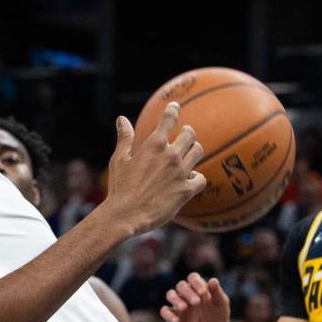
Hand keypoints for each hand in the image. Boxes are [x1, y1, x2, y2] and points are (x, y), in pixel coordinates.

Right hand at [103, 107, 205, 236]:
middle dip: (188, 132)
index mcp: (154, 144)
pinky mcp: (186, 190)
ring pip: (198, 152)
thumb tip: (122, 119)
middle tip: (185, 134)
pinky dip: (197, 177)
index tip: (175, 106)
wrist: (126, 214)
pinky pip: (201, 178)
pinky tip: (191, 178)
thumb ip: (125, 137)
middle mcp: (170, 155)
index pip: (169, 119)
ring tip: (189, 154)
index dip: (173, 110)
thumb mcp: (119, 159)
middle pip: (190, 134)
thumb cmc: (120, 187)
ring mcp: (180, 172)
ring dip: (194, 151)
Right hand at [160, 273, 232, 321]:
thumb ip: (217, 292)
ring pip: (170, 294)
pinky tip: (176, 321)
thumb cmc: (219, 315)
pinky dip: (168, 315)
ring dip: (175, 299)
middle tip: (197, 302)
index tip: (203, 292)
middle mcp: (187, 293)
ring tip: (183, 308)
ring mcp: (180, 304)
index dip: (196, 282)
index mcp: (198, 287)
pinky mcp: (175, 317)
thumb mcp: (221, 303)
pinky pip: (165, 312)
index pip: (193, 277)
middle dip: (187, 292)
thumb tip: (213, 280)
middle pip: (181, 285)